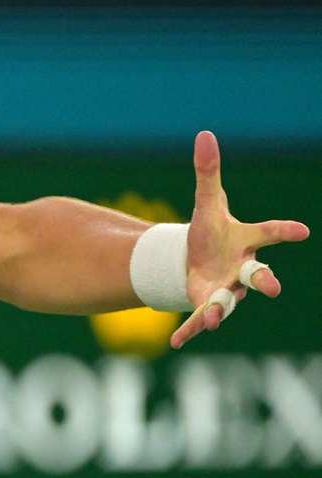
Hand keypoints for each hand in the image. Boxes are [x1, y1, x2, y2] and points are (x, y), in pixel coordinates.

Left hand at [171, 131, 309, 347]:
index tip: (302, 230)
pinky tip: (176, 343)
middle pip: (259, 275)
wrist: (195, 259)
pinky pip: (199, 319)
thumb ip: (208, 173)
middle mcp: (242, 269)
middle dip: (267, 281)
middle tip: (273, 288)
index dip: (284, 232)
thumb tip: (204, 134)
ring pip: (229, 302)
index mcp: (246, 241)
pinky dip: (190, 331)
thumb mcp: (206, 202)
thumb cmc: (209, 231)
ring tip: (213, 322)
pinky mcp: (207, 304)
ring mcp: (227, 289)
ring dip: (220, 311)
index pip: (268, 233)